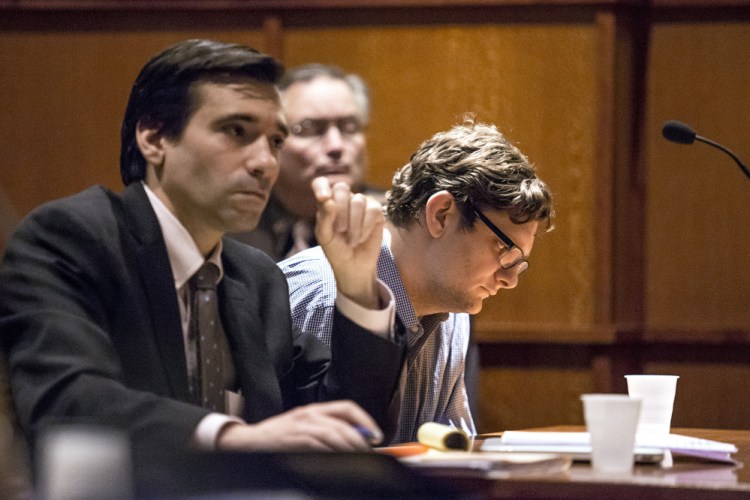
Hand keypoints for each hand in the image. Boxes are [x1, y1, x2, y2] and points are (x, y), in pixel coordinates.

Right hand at [216, 401, 382, 451]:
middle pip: (344, 424)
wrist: (249, 442)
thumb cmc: (276, 437)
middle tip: (370, 454)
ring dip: (350, 449)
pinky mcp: (294, 441)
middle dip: (360, 441)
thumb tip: (355, 440)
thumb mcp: (303, 427)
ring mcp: (301, 428)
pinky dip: (332, 454)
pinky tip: (338, 462)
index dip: (366, 421)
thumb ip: (327, 430)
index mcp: (314, 410)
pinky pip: (319, 446)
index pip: (347, 408)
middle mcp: (309, 415)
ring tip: (359, 460)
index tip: (376, 436)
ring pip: (334, 435)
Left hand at [311, 177, 383, 309]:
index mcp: (327, 203)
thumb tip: (328, 200)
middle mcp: (343, 200)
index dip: (321, 186)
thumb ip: (324, 218)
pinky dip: (366, 226)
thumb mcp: (325, 237)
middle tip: (340, 230)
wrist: (354, 266)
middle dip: (341, 211)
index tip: (323, 198)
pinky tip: (362, 238)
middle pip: (342, 188)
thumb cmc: (336, 250)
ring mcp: (361, 204)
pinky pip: (373, 209)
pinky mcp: (376, 212)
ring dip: (354, 225)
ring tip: (352, 240)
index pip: (321, 183)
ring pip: (359, 200)